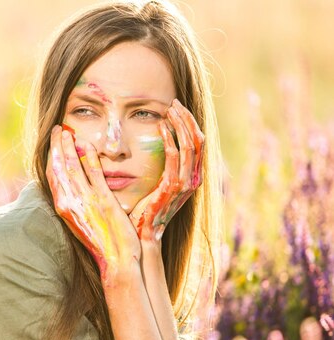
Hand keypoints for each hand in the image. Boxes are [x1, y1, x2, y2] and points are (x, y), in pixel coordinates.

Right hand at [46, 125, 140, 282]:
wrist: (116, 261)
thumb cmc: (102, 244)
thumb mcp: (82, 223)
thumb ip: (76, 205)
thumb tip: (73, 190)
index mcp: (63, 209)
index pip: (52, 177)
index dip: (51, 157)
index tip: (53, 144)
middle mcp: (69, 203)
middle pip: (58, 168)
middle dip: (56, 146)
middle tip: (57, 130)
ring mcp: (85, 201)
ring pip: (72, 167)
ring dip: (68, 146)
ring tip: (67, 131)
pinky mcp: (102, 201)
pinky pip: (93, 173)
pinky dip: (88, 156)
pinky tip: (87, 144)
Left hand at [130, 99, 204, 242]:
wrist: (143, 234)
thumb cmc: (145, 209)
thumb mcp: (158, 184)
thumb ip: (163, 167)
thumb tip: (156, 144)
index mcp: (192, 177)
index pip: (198, 142)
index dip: (189, 122)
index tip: (176, 107)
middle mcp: (193, 179)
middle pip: (198, 140)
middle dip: (186, 118)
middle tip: (173, 102)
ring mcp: (185, 184)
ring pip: (190, 146)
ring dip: (179, 124)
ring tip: (168, 110)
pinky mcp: (172, 187)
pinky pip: (174, 158)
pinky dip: (169, 139)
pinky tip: (160, 126)